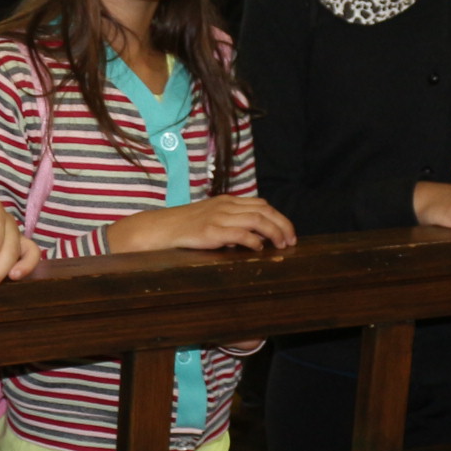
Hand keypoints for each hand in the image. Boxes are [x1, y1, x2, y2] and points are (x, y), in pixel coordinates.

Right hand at [108, 195, 295, 253]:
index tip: (288, 232)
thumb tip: (252, 237)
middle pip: (265, 210)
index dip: (279, 217)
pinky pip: (241, 234)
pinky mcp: (211, 231)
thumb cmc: (184, 227)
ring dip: (274, 233)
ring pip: (258, 220)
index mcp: (227, 201)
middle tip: (291, 241)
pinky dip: (254, 241)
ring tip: (281, 246)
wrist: (159, 229)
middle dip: (283, 225)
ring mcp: (219, 217)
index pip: (262, 204)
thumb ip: (230, 223)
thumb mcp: (210, 218)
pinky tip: (258, 249)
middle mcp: (226, 205)